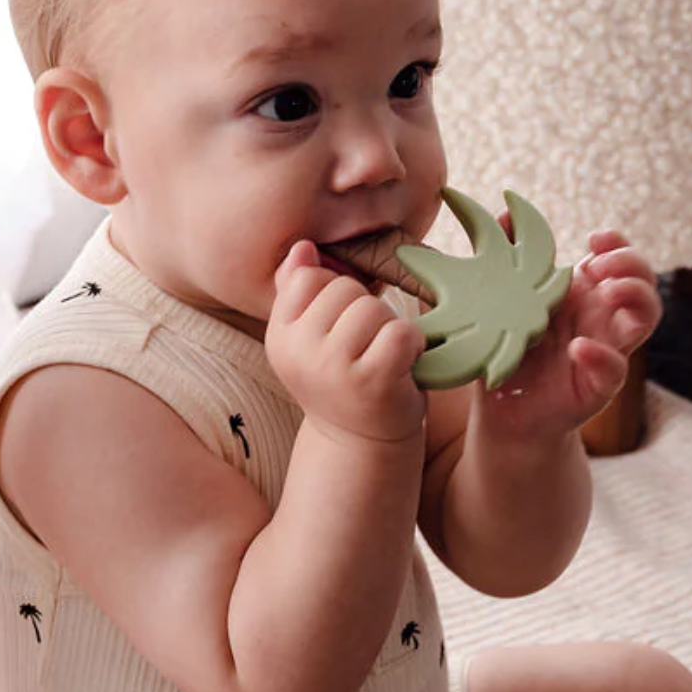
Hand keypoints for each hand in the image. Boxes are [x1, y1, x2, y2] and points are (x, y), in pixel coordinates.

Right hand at [266, 240, 426, 442]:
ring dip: (389, 327)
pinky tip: (404, 364)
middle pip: (343, 288)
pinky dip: (412, 343)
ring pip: (372, 308)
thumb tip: (303, 247)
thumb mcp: (311, 338)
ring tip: (383, 356)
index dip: (334, 294)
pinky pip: (399, 331)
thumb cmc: (341, 381)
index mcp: (279, 336)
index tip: (340, 328)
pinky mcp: (372, 381)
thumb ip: (301, 293)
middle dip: (364, 310)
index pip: (307, 277)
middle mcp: (298, 352)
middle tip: (366, 347)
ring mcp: (333, 368)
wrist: (360, 444)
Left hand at [479, 229, 661, 434]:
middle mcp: (601, 319)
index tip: (596, 238)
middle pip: (642, 282)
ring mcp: (605, 349)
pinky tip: (580, 347)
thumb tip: (505, 213)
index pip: (618, 260)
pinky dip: (603, 356)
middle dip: (631, 266)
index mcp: (582, 295)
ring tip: (608, 292)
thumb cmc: (508, 349)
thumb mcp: (501, 302)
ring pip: (644, 320)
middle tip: (599, 267)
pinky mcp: (597, 386)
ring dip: (635, 298)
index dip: (617, 244)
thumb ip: (506, 258)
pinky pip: (615, 370)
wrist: (505, 411)